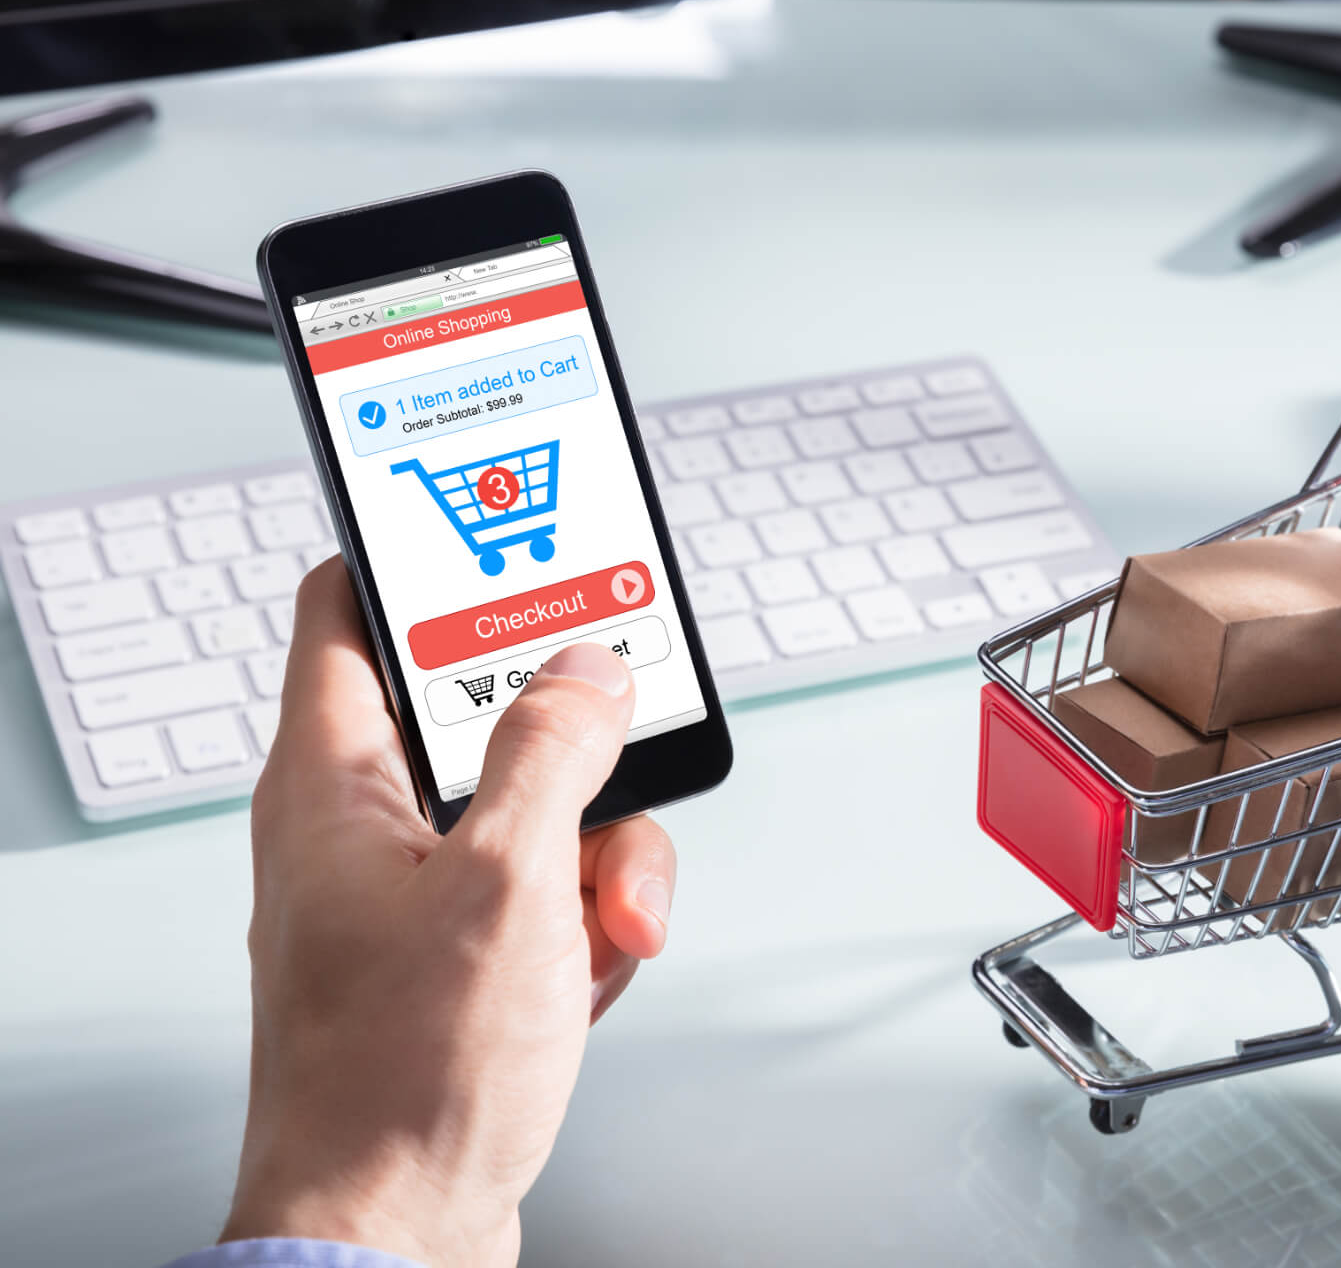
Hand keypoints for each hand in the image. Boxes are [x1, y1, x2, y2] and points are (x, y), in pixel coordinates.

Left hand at [222, 558, 675, 1264]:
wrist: (396, 1241)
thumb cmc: (401, 1086)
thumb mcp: (505, 886)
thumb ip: (552, 754)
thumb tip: (588, 669)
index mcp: (330, 784)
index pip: (351, 611)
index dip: (425, 559)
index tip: (507, 538)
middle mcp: (362, 829)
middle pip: (484, 716)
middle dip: (573, 752)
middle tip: (614, 760)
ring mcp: (416, 896)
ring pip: (540, 809)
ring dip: (602, 858)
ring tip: (604, 923)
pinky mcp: (462, 960)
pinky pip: (551, 893)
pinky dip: (591, 924)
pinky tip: (588, 972)